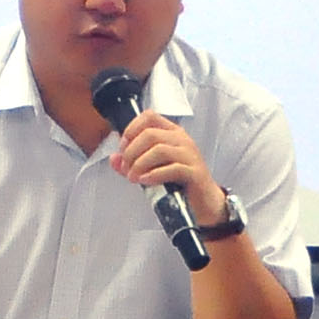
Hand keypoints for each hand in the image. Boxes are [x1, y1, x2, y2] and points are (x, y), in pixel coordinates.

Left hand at [111, 112, 227, 225]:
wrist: (204, 201)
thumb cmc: (178, 182)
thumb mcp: (151, 169)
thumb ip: (131, 164)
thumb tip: (114, 159)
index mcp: (171, 133)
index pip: (150, 116)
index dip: (132, 129)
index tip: (123, 147)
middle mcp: (182, 140)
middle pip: (150, 134)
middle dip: (132, 152)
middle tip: (126, 168)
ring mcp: (190, 155)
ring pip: (159, 149)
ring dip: (140, 164)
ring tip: (133, 177)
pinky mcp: (194, 172)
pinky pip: (172, 168)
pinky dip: (154, 174)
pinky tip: (145, 181)